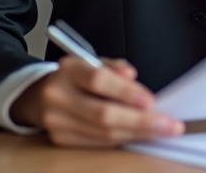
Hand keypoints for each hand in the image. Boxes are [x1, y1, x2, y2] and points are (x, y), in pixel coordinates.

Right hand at [11, 56, 184, 146]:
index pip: (97, 79)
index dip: (125, 91)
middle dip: (141, 122)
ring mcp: (57, 122)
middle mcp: (59, 96)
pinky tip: (140, 136)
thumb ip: (113, 67)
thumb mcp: (91, 61)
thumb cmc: (73, 77)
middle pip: (103, 114)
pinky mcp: (62, 140)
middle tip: (168, 124)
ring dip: (136, 134)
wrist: (37, 95)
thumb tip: (132, 76)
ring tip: (161, 131)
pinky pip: (98, 143)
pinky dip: (123, 140)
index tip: (151, 100)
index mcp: (68, 70)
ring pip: (103, 134)